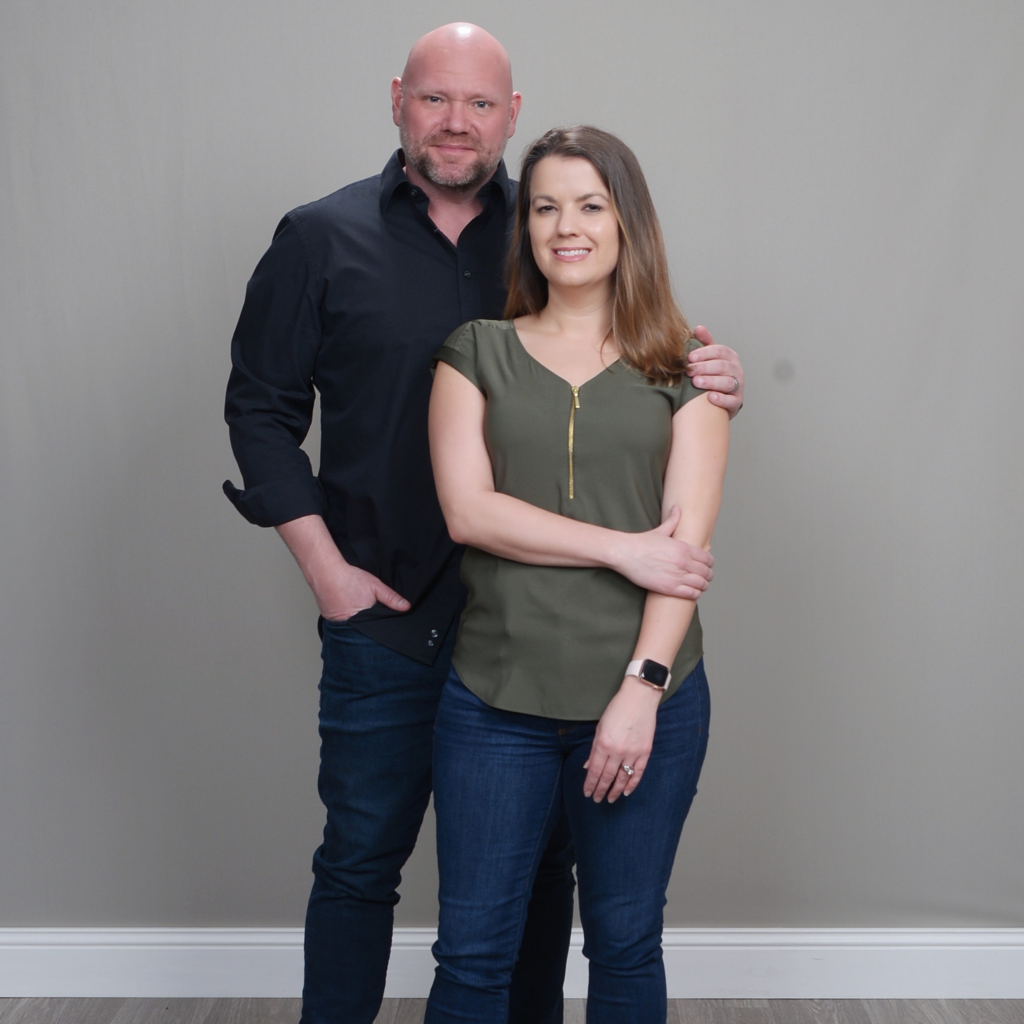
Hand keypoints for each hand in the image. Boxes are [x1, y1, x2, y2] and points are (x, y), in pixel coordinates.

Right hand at [316, 563, 410, 621]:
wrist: (326, 572)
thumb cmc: (349, 579)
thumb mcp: (375, 586)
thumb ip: (391, 598)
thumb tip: (406, 607)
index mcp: (362, 620)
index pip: (376, 630)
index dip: (380, 626)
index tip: (385, 624)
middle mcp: (349, 625)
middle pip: (364, 630)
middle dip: (369, 625)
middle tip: (371, 614)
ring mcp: (337, 624)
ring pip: (352, 627)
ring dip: (357, 622)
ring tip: (358, 610)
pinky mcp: (329, 619)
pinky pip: (341, 623)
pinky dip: (346, 618)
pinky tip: (348, 608)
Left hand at [582, 677, 660, 802]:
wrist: (639, 697)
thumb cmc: (617, 709)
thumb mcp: (600, 727)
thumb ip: (594, 749)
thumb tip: (588, 766)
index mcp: (603, 744)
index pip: (595, 771)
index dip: (590, 784)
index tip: (587, 793)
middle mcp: (617, 751)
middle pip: (607, 777)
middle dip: (600, 790)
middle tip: (596, 799)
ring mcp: (633, 752)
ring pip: (622, 778)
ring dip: (615, 791)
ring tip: (609, 799)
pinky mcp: (645, 752)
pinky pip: (638, 773)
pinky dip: (632, 784)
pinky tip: (626, 792)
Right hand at [615, 506, 713, 599]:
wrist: (625, 554)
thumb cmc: (640, 542)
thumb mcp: (660, 531)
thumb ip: (672, 521)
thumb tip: (677, 509)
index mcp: (683, 548)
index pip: (707, 558)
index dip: (710, 564)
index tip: (707, 566)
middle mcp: (683, 562)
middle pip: (706, 572)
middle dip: (707, 575)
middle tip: (705, 577)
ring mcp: (677, 576)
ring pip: (701, 584)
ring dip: (703, 586)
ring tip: (700, 586)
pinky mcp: (669, 588)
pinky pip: (691, 594)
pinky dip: (695, 594)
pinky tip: (693, 592)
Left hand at [686, 325, 743, 417]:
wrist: (720, 398)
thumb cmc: (712, 374)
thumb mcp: (709, 357)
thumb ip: (704, 342)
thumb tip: (698, 328)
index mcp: (729, 357)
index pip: (720, 351)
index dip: (705, 353)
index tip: (690, 357)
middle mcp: (736, 370)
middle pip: (722, 366)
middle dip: (705, 367)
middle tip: (689, 370)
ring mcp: (738, 386)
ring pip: (727, 382)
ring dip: (711, 382)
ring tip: (697, 382)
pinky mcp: (736, 402)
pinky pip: (731, 401)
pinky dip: (722, 399)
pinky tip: (710, 397)